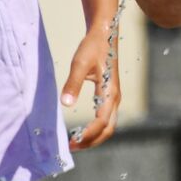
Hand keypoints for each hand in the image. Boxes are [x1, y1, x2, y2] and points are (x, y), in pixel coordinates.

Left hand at [61, 29, 120, 150]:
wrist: (105, 33)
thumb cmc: (93, 47)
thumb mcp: (80, 64)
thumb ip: (72, 84)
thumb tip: (65, 104)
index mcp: (110, 92)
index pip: (101, 122)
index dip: (88, 135)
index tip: (72, 142)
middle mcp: (115, 98)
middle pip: (108, 129)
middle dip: (92, 141)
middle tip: (72, 147)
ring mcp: (114, 97)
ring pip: (108, 125)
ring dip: (94, 137)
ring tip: (75, 141)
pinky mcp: (110, 94)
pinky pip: (106, 118)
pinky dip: (95, 129)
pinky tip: (81, 128)